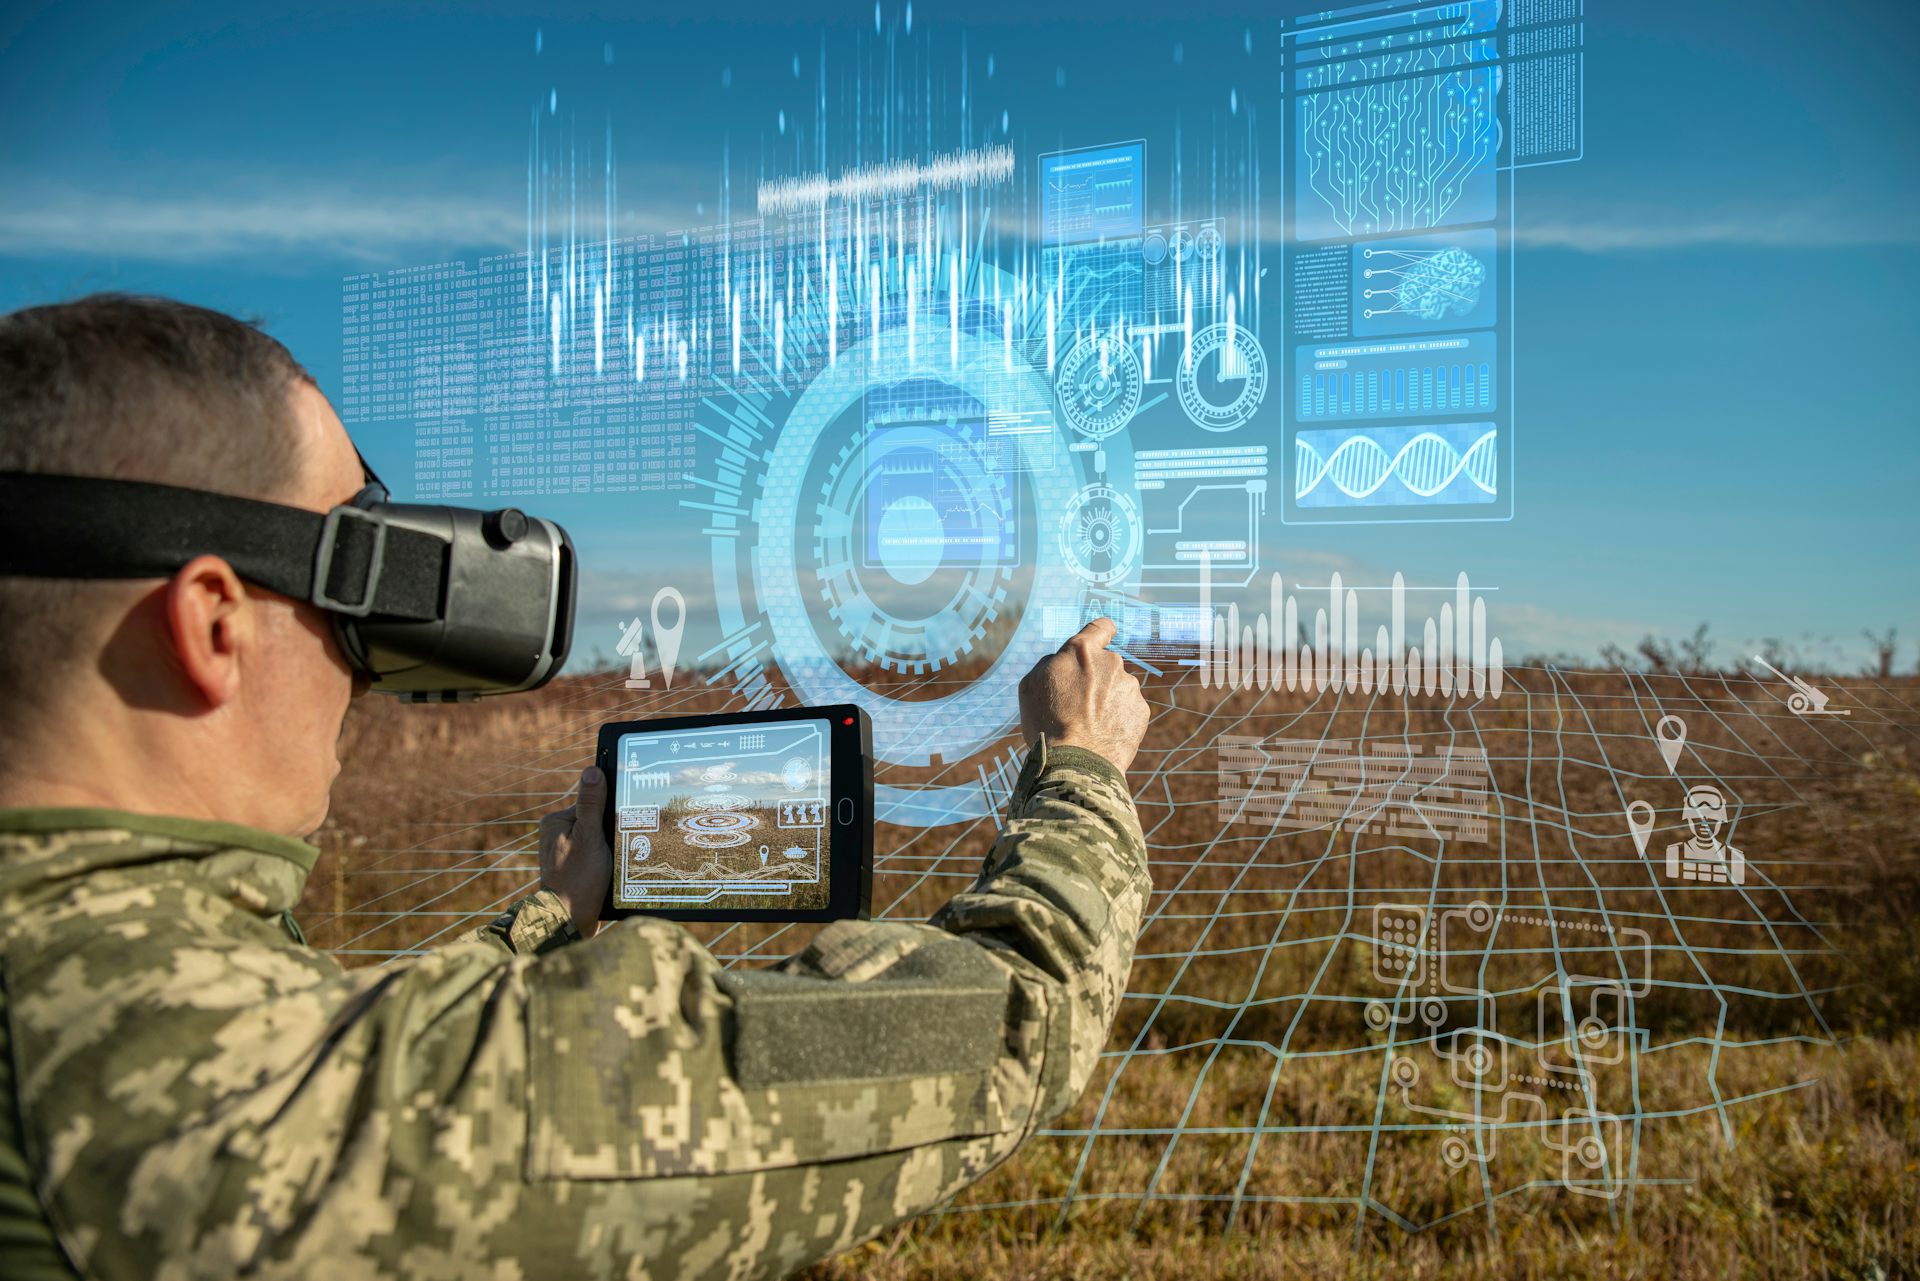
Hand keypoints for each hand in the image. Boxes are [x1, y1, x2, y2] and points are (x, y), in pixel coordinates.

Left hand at [537, 767, 611, 937]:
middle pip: (596, 822)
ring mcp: (564, 854)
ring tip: (617, 863)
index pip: (591, 804)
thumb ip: (591, 805)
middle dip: (612, 833)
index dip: (610, 813)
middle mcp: (556, 836)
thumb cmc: (578, 880)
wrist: (569, 922)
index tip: (623, 824)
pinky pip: (596, 857)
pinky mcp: (574, 870)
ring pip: (598, 841)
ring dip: (612, 849)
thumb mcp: (590, 837)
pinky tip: (615, 872)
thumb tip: (592, 771)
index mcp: (555, 822)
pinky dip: (607, 862)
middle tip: (621, 846)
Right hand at [1018, 617, 1149, 773]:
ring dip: (1106, 701)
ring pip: (1117, 688)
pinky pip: (1128, 710)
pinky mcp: (1141, 711)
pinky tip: (1102, 735)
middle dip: (1095, 678)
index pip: (1100, 627)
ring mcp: (1130, 687)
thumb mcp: (1031, 685)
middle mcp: (1111, 662)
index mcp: (1082, 651)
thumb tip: (1061, 661)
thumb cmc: (1047, 722)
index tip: (1102, 636)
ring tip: (1088, 726)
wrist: (1076, 762)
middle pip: (1106, 664)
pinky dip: (1118, 719)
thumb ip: (1050, 664)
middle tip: (1077, 704)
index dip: (1100, 632)